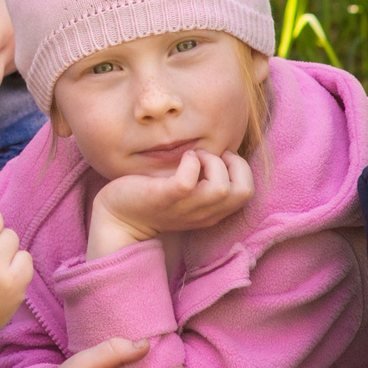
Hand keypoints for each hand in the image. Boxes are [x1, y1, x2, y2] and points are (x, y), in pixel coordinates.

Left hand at [87, 149, 254, 257]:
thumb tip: (221, 150)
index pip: (248, 193)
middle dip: (234, 164)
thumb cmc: (154, 196)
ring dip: (212, 162)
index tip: (219, 157)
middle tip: (209, 156)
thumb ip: (206, 178)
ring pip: (221, 188)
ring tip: (195, 156)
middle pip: (243, 191)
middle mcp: (204, 212)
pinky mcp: (165, 199)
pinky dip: (190, 163)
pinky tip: (182, 158)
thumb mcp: (189, 191)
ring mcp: (185, 207)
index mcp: (212, 211)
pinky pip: (188, 182)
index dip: (240, 168)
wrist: (119, 217)